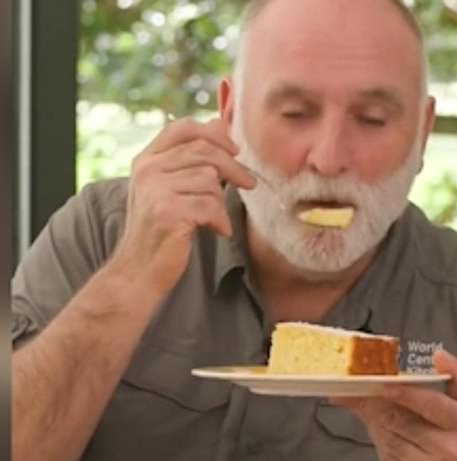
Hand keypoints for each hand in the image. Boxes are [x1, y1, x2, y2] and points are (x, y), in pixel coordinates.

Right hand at [114, 117, 255, 294]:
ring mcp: (156, 190)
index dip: (214, 134)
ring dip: (220, 202)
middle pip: (203, 151)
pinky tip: (217, 231)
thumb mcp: (169, 191)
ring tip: (214, 219)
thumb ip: (190, 161)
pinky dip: (220, 220)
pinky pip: (210, 205)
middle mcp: (148, 170)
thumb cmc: (159, 234)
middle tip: (248, 184)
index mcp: (146, 160)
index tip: (235, 150)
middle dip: (233, 167)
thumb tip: (219, 124)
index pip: (183, 128)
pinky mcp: (168, 211)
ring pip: (209, 179)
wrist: (139, 272)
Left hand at [333, 350, 456, 460]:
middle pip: (400, 420)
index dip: (406, 394)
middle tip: (362, 389)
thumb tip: (439, 354)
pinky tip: (391, 443)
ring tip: (381, 417)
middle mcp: (449, 452)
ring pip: (387, 437)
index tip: (384, 383)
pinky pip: (383, 458)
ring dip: (378, 424)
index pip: (433, 405)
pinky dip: (381, 446)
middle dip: (379, 404)